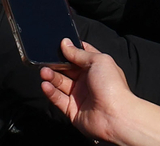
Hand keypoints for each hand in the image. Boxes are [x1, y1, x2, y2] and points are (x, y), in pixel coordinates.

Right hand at [40, 40, 159, 145]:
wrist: (116, 117)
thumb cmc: (112, 86)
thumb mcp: (98, 61)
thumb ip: (78, 52)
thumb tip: (65, 42)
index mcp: (96, 68)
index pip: (80, 55)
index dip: (70, 49)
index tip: (58, 43)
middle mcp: (87, 81)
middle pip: (66, 69)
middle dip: (55, 63)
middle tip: (44, 59)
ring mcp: (79, 95)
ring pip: (60, 83)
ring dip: (51, 76)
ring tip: (43, 72)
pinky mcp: (72, 110)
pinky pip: (58, 99)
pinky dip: (50, 92)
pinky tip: (45, 85)